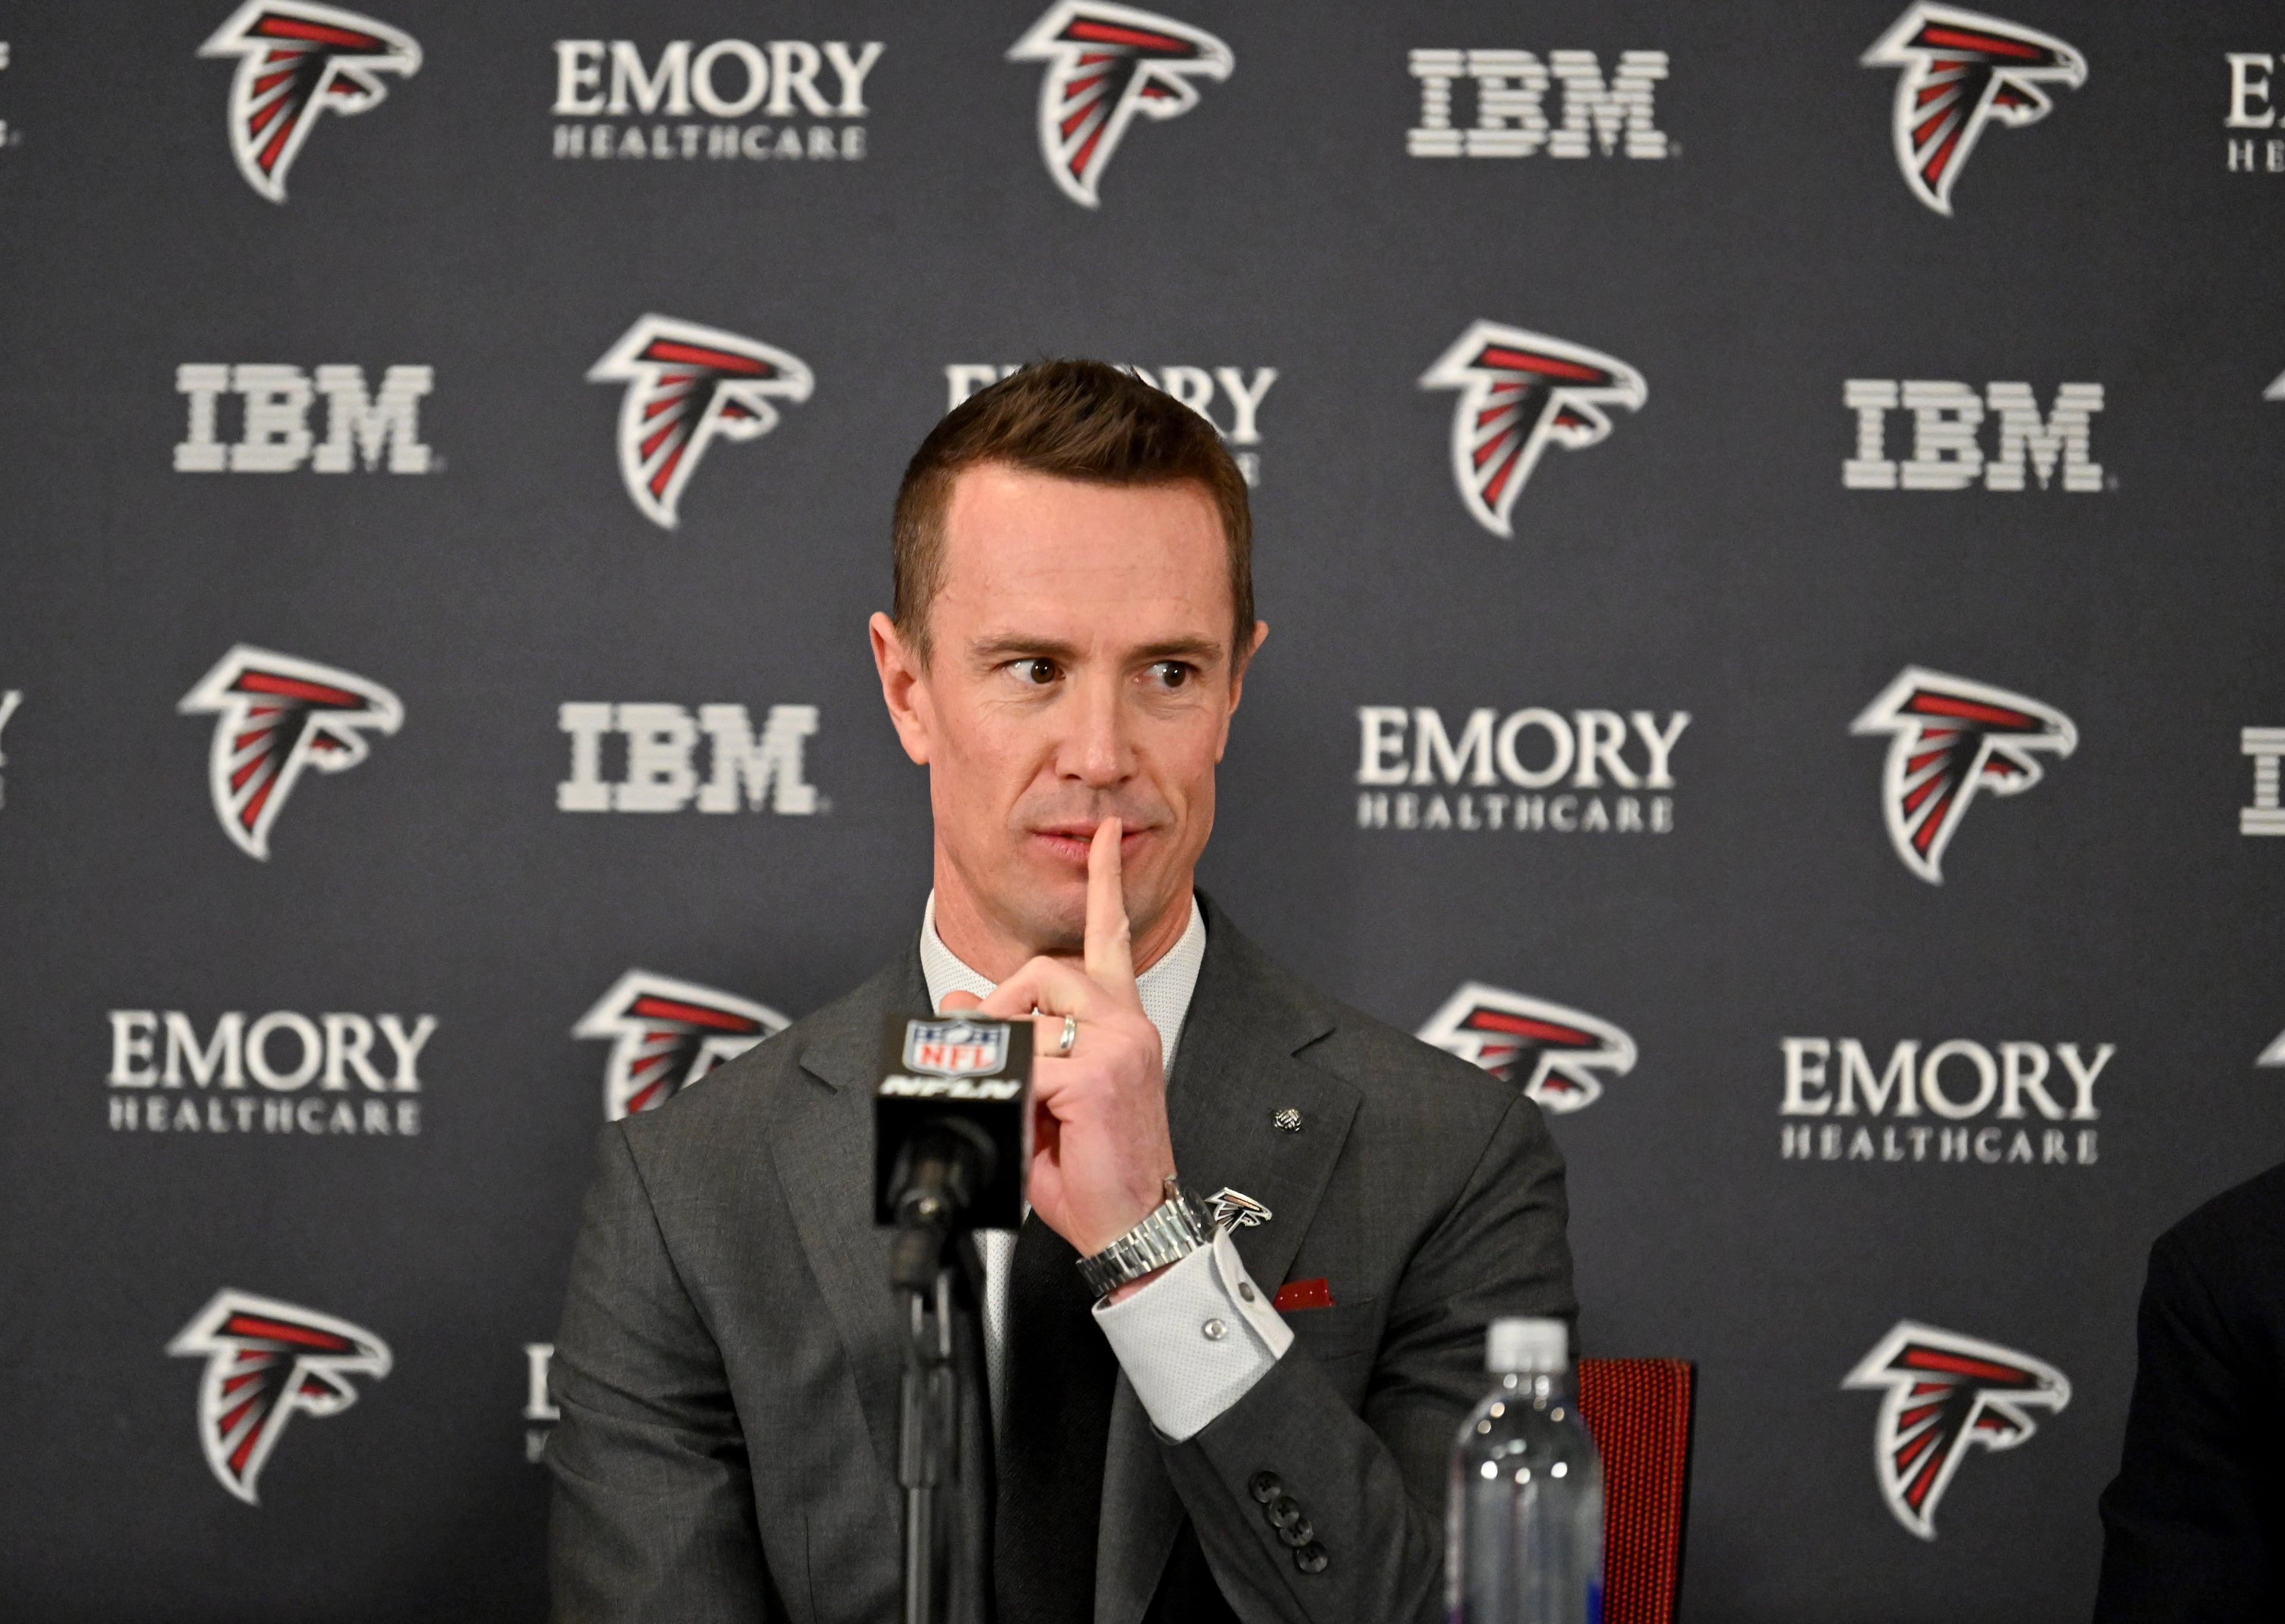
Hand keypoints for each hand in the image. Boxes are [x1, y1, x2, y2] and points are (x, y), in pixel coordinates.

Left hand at [937, 817, 1176, 1260]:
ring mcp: (1119, 1044)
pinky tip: (1037, 1126)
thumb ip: (1015, 1049)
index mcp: (1124, 1024)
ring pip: (1034, 1004)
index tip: (1104, 835)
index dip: (1105, 883)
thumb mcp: (1046, 1101)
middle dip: (1004, 1003)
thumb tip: (961, 1006)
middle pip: (1046, 968)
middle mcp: (1127, 1024)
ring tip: (1024, 1094)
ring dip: (1008, 1045)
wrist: (1136, 1226)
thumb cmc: (1098, 1172)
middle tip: (1000, 1056)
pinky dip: (1015, 1095)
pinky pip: (1027, 1062)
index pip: (1112, 937)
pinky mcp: (1101, 1073)